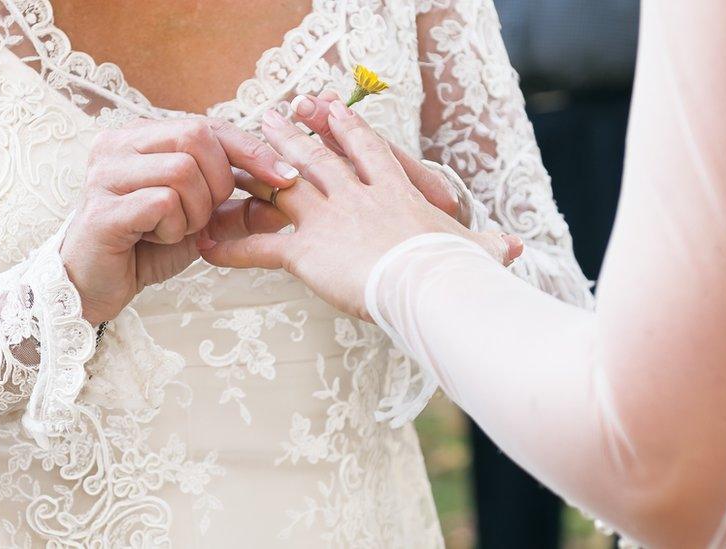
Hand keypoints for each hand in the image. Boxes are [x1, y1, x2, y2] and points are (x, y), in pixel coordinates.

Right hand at [62, 117, 296, 324]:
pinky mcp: (101, 208)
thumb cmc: (145, 247)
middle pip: (196, 137)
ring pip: (182, 170)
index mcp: (141, 136)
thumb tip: (290, 193)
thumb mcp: (202, 221)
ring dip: (194, 210)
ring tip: (174, 229)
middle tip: (204, 215)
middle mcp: (117, 144)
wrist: (95, 286)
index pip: (208, 125)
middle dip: (218, 182)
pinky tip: (155, 239)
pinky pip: (163, 203)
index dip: (251, 149)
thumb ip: (240, 206)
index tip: (285, 176)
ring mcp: (104, 174)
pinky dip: (174, 228)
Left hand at [197, 101, 521, 320]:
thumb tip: (518, 248)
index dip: (347, 129)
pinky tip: (207, 245)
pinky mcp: (307, 250)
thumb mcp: (478, 253)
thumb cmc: (460, 270)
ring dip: (260, 165)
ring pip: (285, 184)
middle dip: (295, 134)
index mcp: (395, 193)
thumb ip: (490, 246)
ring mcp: (329, 219)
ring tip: (242, 145)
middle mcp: (357, 196)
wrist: (434, 284)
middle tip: (274, 113)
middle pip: (318, 156)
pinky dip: (232, 246)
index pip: (368, 151)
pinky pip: (261, 246)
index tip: (329, 108)